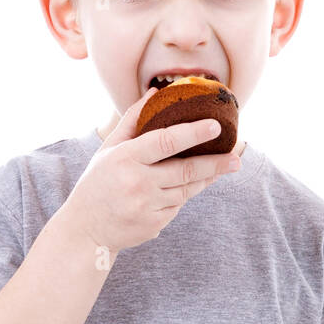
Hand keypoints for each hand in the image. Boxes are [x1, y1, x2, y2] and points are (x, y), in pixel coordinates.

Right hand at [61, 86, 239, 252]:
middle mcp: (138, 183)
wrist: (86, 229)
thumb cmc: (98, 183)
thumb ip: (132, 120)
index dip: (193, 133)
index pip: (166, 142)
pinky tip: (180, 190)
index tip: (215, 126)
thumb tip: (155, 93)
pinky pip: (177, 207)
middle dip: (216, 164)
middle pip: (186, 170)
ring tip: (222, 168)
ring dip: (204, 179)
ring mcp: (147, 207)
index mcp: (126, 158)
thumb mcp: (109, 149)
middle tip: (236, 158)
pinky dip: (181, 197)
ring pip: (186, 190)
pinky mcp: (154, 225)